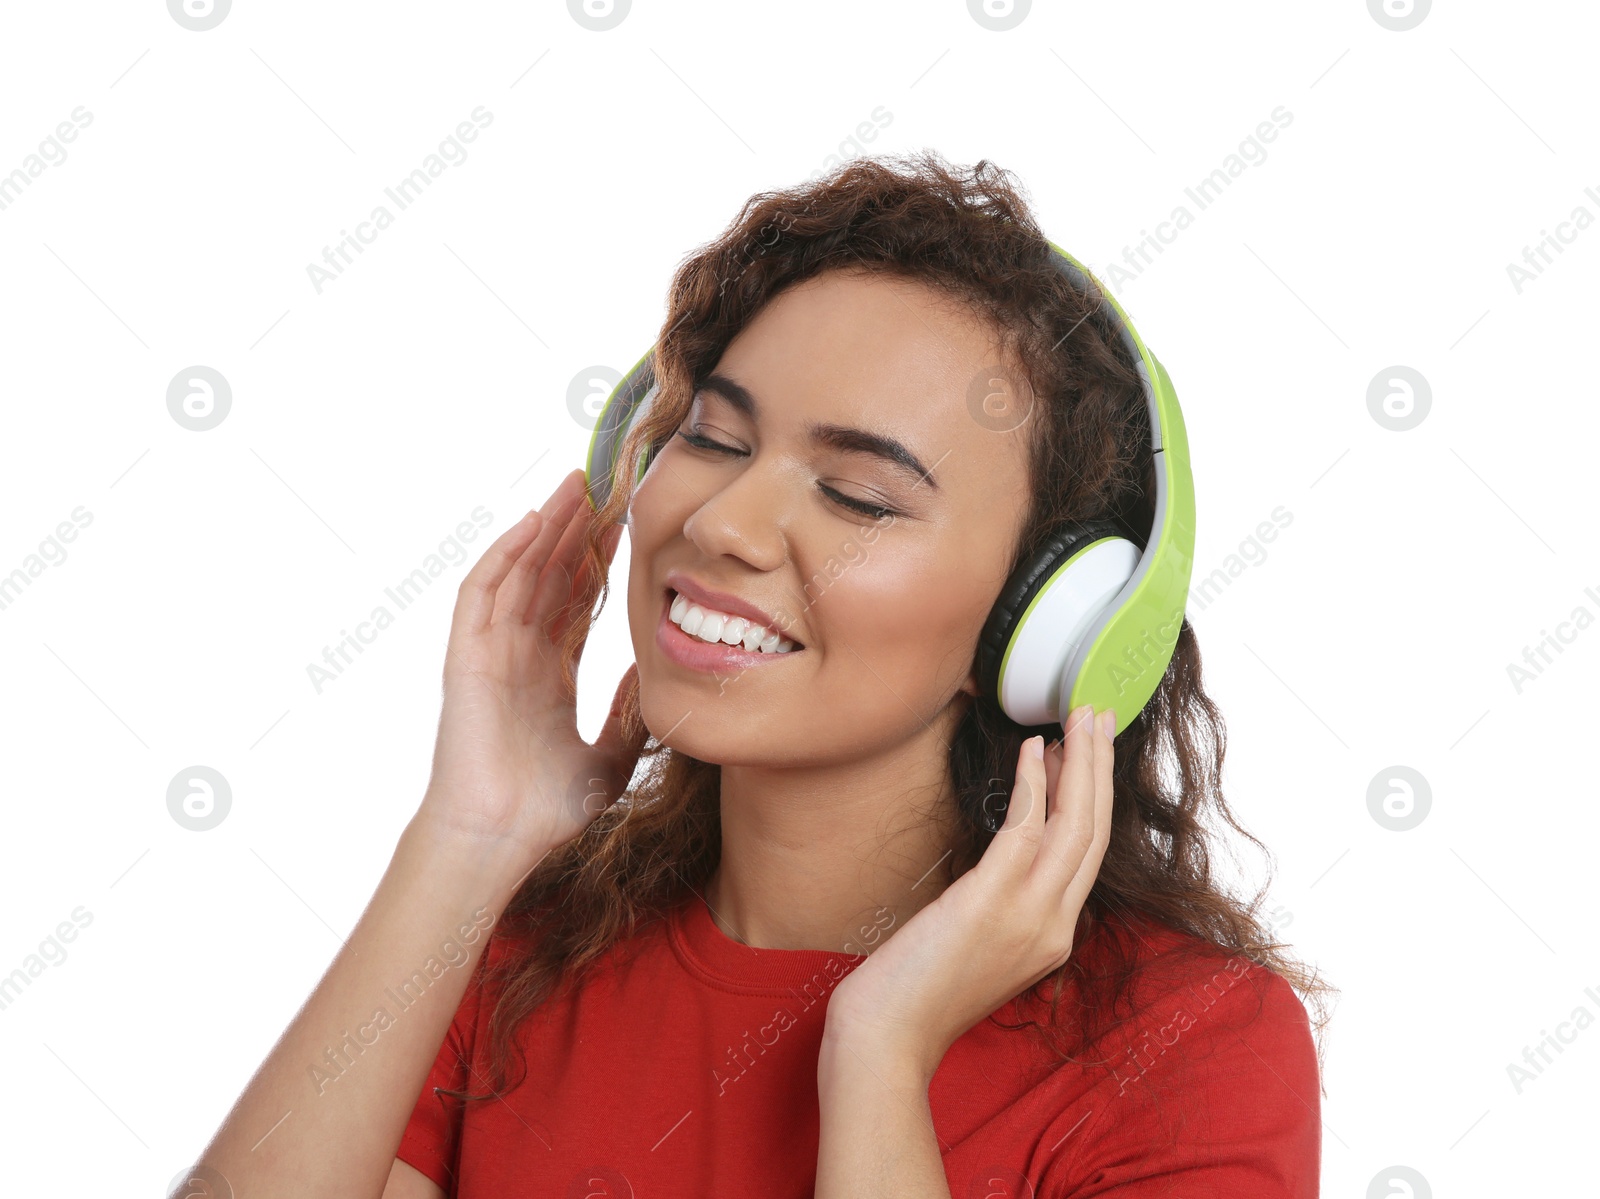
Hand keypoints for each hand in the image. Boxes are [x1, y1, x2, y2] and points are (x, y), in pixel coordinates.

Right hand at [413, 467, 644, 859]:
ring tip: (577, 486)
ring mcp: (491, 652)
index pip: (576, 602)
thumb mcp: (610, 757)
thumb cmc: (547, 810)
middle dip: (576, 531)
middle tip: (608, 487)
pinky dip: (505, 554)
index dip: (598, 562)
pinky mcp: (467, 656)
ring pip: (519, 572)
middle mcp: (519, 655)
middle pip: (549, 576)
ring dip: (546, 528)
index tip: (627, 526)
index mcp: (549, 675)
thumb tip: (652, 671)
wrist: (501, 838)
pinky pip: (483, 592)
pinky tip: (532, 522)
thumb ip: (630, 713)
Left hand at [823, 705, 1114, 1082]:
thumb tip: (1005, 852)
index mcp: (1053, 938)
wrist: (887, 1037)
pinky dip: (1034, 783)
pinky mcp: (993, 902)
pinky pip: (1027, 828)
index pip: (1089, 856)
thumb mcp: (976, 946)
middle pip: (1095, 832)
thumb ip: (1001, 906)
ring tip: (1080, 716)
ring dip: (1082, 762)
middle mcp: (1055, 927)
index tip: (1087, 752)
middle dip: (1101, 767)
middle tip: (1099, 714)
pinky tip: (1032, 749)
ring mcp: (1030, 917)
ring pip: (1078, 824)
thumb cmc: (915, 991)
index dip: (1093, 797)